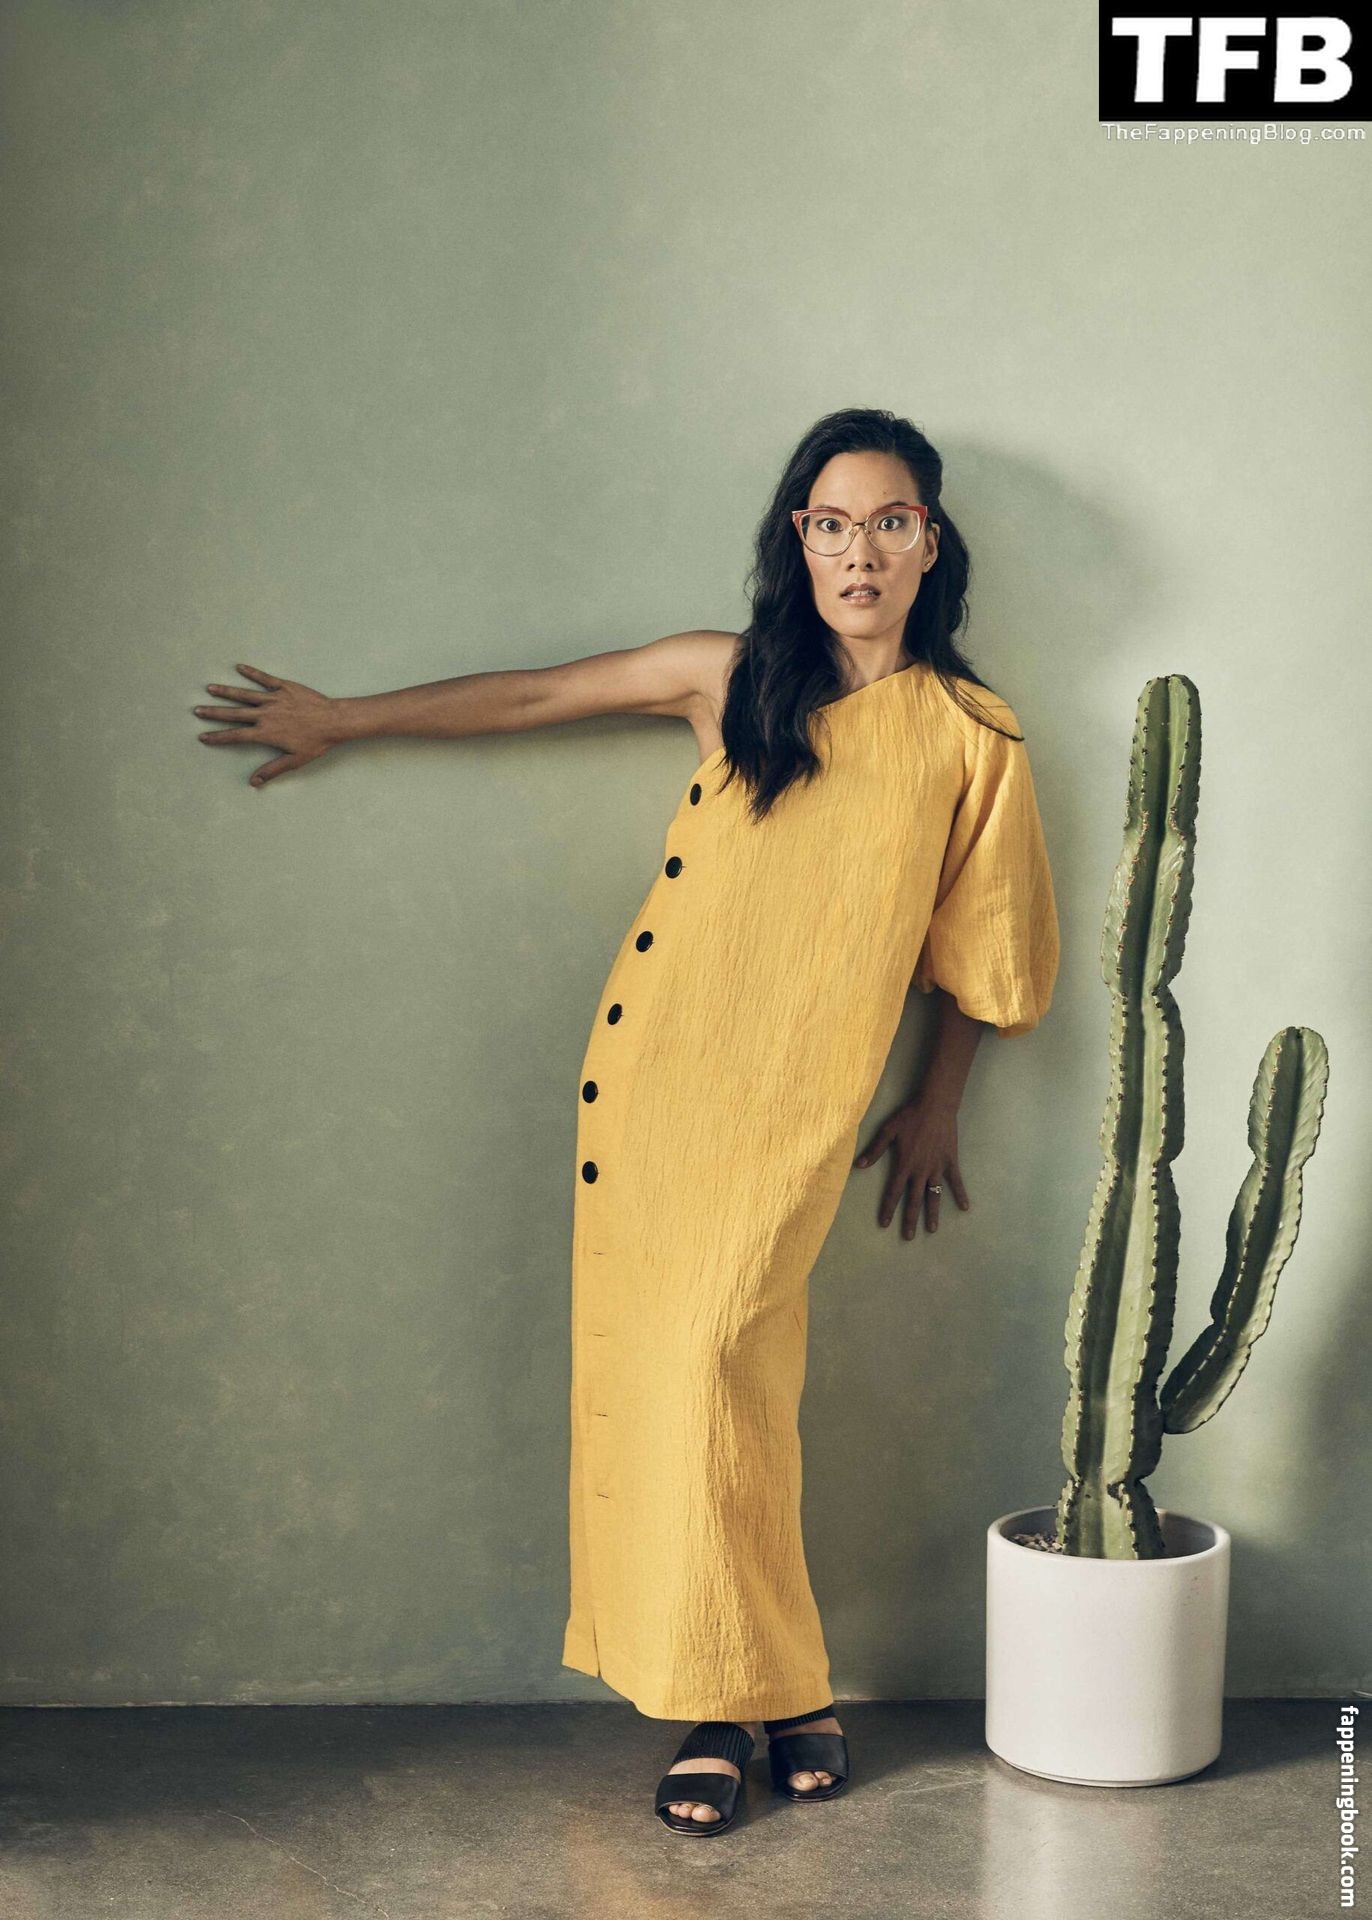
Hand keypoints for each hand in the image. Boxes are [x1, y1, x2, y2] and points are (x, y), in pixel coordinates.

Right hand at [193, 664, 340, 787]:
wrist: (335, 721)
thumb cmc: (317, 742)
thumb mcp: (294, 760)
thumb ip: (272, 770)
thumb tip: (253, 782)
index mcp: (266, 733)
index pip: (236, 736)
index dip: (218, 737)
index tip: (203, 737)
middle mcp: (265, 714)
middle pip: (234, 713)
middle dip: (214, 713)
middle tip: (197, 710)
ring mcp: (274, 699)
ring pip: (245, 694)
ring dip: (226, 691)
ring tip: (210, 688)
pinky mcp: (284, 687)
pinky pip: (264, 678)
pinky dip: (252, 672)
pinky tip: (239, 667)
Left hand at [852, 1098, 970, 1237]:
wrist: (935, 1106)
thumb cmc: (909, 1116)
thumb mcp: (888, 1131)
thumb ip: (875, 1150)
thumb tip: (859, 1166)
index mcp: (904, 1165)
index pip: (893, 1192)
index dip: (889, 1209)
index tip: (885, 1224)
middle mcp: (920, 1171)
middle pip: (914, 1200)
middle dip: (909, 1220)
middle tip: (908, 1237)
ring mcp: (937, 1168)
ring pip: (934, 1196)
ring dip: (932, 1214)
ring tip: (931, 1230)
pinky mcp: (950, 1162)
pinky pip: (956, 1182)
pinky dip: (960, 1194)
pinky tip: (965, 1208)